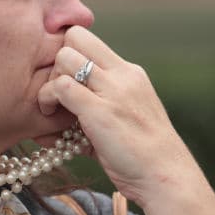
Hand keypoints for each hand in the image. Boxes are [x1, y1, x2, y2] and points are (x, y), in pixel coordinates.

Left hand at [34, 26, 200, 206]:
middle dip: (57, 62)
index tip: (63, 80)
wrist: (165, 177)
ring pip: (64, 56)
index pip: (89, 38)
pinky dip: (49, 100)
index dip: (68, 54)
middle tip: (56, 92)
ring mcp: (112, 90)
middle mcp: (123, 74)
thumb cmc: (144, 156)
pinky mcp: (99, 111)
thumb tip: (68, 109)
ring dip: (50, 81)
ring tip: (52, 108)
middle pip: (75, 37)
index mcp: (130, 73)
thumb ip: (103, 103)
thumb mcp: (129, 117)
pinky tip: (52, 119)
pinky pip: (61, 86)